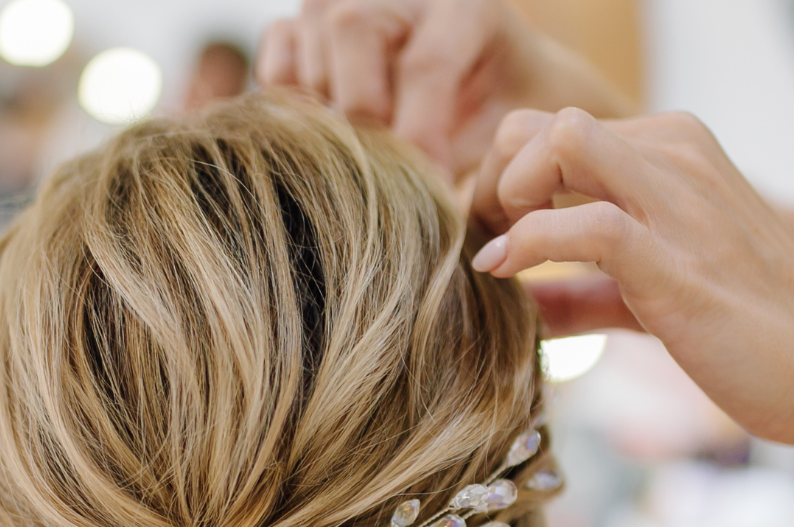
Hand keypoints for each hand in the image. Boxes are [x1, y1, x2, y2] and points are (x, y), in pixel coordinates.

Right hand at [254, 0, 630, 174]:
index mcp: (463, 7)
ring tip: (361, 169)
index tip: (427, 194)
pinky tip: (330, 148)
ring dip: (326, 123)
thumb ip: (499, 164)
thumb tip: (462, 237)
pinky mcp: (299, 32)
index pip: (426, 63)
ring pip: (307, 50)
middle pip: (351, 29)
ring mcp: (338, 6)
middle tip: (382, 179)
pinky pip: (274, 72)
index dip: (421, 137)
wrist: (485, 85)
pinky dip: (290, 114)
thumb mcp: (518, 130)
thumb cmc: (504, 115)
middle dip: (363, 118)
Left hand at [470, 107, 793, 452]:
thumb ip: (583, 294)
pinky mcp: (677, 261)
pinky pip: (581, 225)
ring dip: (505, 198)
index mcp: (673, 153)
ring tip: (499, 259)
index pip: (551, 131)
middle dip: (493, 181)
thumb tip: (514, 304)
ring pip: (557, 143)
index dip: (503, 182)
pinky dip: (528, 247)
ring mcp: (679, 203)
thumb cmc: (756, 336)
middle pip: (539, 125)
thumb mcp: (652, 300)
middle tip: (488, 247)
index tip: (492, 241)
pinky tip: (511, 281)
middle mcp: (675, 157)